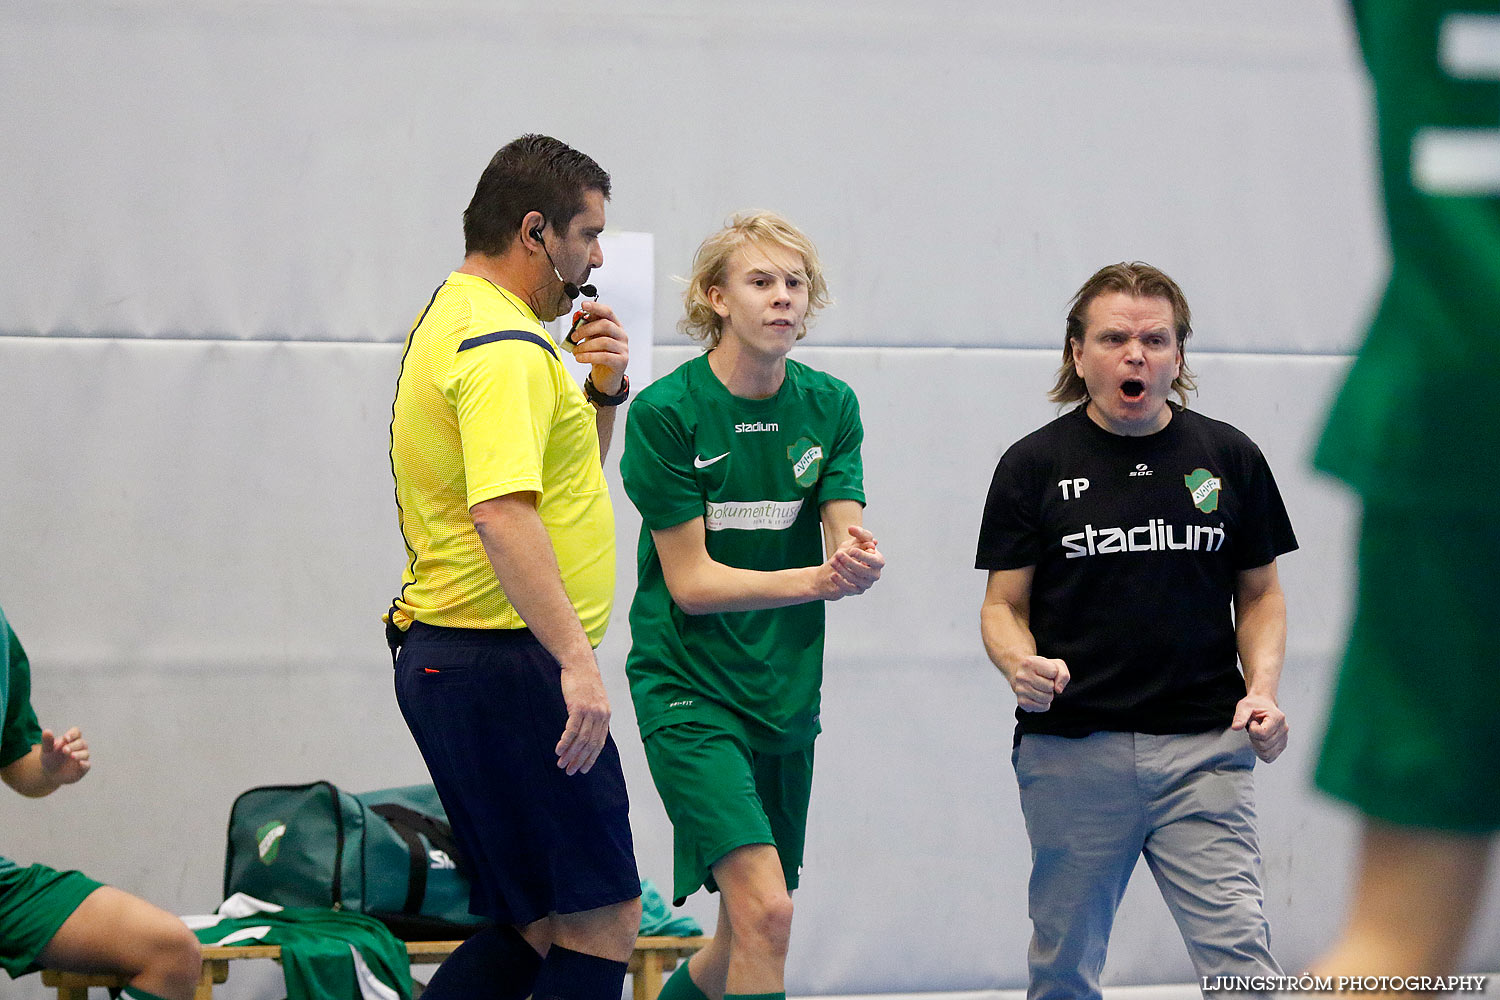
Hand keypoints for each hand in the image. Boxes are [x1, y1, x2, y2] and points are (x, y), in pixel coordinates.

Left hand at [39, 727, 90, 784]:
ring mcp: (82, 758)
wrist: (50, 775)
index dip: (73, 734)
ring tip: (71, 756)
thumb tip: (47, 730)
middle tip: (64, 750)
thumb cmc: (50, 759)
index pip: (76, 732)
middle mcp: (78, 748)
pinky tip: (80, 763)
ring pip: (85, 753)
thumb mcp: (46, 750)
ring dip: (79, 754)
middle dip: (73, 746)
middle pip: (81, 742)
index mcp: (71, 740)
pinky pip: (87, 765)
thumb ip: (47, 741)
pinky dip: (85, 764)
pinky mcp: (83, 768)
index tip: (66, 738)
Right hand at [556, 659, 610, 775]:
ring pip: (581, 739)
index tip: (583, 769)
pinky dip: (565, 742)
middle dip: (580, 760)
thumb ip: (594, 716)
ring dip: (571, 754)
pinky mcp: (578, 707)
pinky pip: (572, 730)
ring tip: (561, 764)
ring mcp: (591, 711)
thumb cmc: (584, 682)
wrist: (580, 663)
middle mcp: (601, 715)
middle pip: (591, 744)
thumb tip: (588, 732)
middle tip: (570, 771)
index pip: (600, 742)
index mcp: (606, 715)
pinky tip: (559, 750)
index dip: (591, 757)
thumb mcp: (595, 700)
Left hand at [568, 301, 628, 392]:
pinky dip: (589, 356)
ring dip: (585, 346)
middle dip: (586, 329)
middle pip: (605, 325)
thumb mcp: (591, 339)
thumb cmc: (598, 355)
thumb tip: (577, 317)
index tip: (583, 305)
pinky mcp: (621, 361)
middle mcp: (621, 335)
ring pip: (604, 341)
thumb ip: (585, 327)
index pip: (607, 312)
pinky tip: (580, 358)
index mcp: (615, 326)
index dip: (596, 307)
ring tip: (575, 351)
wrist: (605, 377)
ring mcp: (623, 348)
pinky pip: (604, 356)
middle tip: (574, 337)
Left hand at [829, 525, 883, 594]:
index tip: (852, 550)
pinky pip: (850, 589)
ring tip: (833, 561)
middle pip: (865, 571)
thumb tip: (852, 529)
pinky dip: (841, 582)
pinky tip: (833, 575)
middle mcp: (875, 574)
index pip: (875, 560)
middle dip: (851, 563)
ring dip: (844, 570)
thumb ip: (858, 533)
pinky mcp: (857, 591)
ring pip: (856, 580)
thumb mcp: (855, 540)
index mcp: (878, 561)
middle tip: (839, 555)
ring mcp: (866, 584)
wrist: (838, 565)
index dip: (864, 556)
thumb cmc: (851, 551)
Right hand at [1008, 655, 1068, 711]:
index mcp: (1029, 663)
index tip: (1045, 671)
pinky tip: (1037, 697)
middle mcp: (1022, 676)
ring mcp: (1020, 690)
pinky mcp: (1022, 702)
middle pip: (1050, 686)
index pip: (1054, 671)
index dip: (1053, 673)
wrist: (1021, 674)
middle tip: (1041, 681)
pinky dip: (1044, 704)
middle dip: (1050, 685)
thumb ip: (1063, 674)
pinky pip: (1043, 707)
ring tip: (1039, 689)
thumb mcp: (1054, 664)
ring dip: (1047, 695)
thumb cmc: (1040, 669)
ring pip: (1047, 698)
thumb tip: (1058, 690)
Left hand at [1231, 694, 1287, 762]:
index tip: (1253, 722)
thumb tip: (1235, 727)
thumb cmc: (1254, 705)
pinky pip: (1269, 757)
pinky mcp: (1282, 745)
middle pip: (1264, 745)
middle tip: (1253, 728)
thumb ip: (1240, 717)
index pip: (1263, 734)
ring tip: (1257, 734)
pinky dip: (1260, 752)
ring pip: (1267, 754)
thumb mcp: (1244, 707)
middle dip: (1253, 738)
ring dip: (1256, 746)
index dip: (1253, 730)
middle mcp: (1284, 729)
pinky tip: (1259, 741)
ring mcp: (1284, 738)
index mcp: (1277, 718)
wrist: (1263, 704)